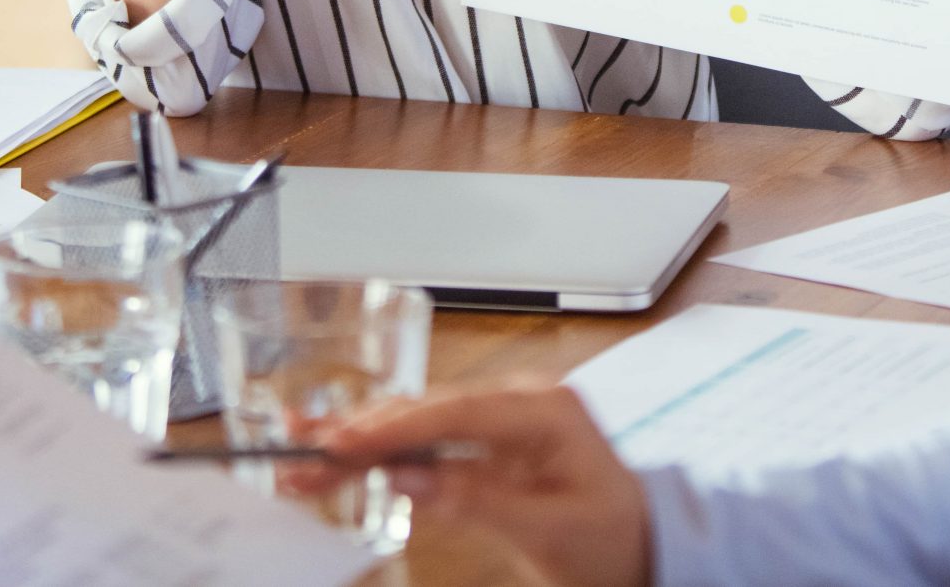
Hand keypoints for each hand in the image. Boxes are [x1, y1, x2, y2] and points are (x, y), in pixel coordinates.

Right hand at [314, 386, 651, 586]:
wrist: (647, 547)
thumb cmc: (612, 540)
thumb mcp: (549, 531)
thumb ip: (477, 502)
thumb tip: (407, 481)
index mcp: (546, 410)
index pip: (456, 412)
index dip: (394, 427)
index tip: (342, 443)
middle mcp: (522, 401)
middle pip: (429, 413)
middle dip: (362, 433)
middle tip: (302, 450)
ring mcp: (505, 418)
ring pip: (421, 424)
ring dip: (363, 439)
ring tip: (303, 448)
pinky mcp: (491, 441)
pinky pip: (432, 442)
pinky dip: (386, 451)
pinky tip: (343, 450)